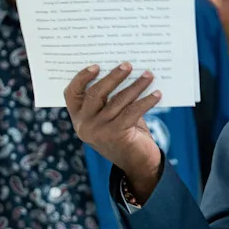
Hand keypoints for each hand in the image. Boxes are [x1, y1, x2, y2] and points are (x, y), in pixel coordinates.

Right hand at [64, 62, 162, 198]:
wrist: (138, 164)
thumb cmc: (125, 133)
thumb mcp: (113, 116)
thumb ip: (112, 98)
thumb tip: (126, 70)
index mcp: (78, 118)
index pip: (71, 94)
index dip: (81, 78)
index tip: (96, 65)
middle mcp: (84, 125)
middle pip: (96, 93)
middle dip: (113, 77)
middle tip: (128, 65)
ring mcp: (98, 131)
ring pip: (117, 101)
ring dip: (136, 86)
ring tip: (148, 75)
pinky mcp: (115, 135)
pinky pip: (132, 111)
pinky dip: (146, 101)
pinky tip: (157, 94)